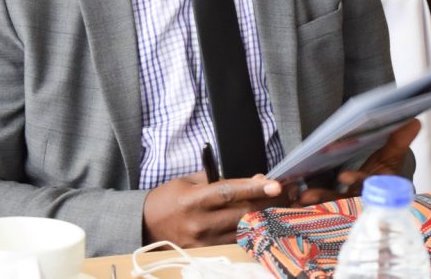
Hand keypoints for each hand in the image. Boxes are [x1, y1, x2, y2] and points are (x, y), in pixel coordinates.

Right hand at [142, 171, 284, 245]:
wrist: (146, 226)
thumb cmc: (168, 199)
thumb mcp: (187, 182)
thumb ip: (216, 179)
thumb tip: (250, 179)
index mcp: (194, 200)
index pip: (229, 192)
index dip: (253, 188)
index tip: (274, 184)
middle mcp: (201, 222)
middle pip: (242, 212)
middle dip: (266, 202)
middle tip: (284, 194)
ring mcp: (205, 241)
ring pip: (243, 229)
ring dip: (263, 217)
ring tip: (279, 207)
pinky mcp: (207, 252)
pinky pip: (236, 242)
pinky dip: (251, 231)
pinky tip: (263, 223)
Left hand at [297, 119, 421, 205]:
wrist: (384, 195)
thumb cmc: (387, 174)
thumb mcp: (393, 157)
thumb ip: (400, 141)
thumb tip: (415, 121)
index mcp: (376, 187)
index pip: (366, 184)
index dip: (356, 181)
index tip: (343, 177)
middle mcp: (361, 200)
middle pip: (342, 201)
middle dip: (324, 197)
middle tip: (307, 195)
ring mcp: (346, 206)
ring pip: (327, 207)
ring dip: (311, 204)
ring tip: (296, 199)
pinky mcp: (333, 209)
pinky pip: (318, 210)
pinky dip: (305, 208)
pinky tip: (290, 204)